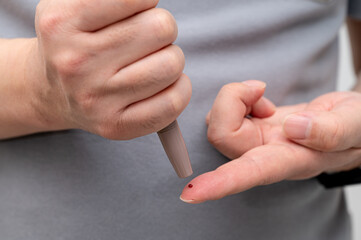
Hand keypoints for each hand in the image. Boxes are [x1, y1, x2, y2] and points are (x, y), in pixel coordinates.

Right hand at [28, 0, 190, 138]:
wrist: (52, 92)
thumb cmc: (76, 44)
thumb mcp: (75, 5)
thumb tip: (151, 1)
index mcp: (62, 22)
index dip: (145, 2)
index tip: (136, 11)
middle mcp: (76, 63)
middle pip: (162, 28)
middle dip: (160, 30)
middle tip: (144, 40)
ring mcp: (96, 99)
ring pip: (172, 64)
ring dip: (170, 59)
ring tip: (149, 62)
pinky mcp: (115, 126)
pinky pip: (173, 102)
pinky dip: (179, 88)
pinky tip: (162, 84)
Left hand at [180, 81, 360, 203]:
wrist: (351, 119)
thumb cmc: (357, 126)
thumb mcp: (355, 125)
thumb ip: (330, 131)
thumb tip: (294, 128)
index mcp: (291, 160)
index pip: (250, 172)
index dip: (220, 183)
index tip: (191, 194)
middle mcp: (266, 154)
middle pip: (222, 135)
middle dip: (231, 102)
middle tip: (259, 90)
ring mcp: (256, 141)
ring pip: (219, 122)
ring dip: (235, 98)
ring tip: (262, 95)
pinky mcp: (252, 126)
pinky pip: (224, 112)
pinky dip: (237, 97)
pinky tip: (258, 99)